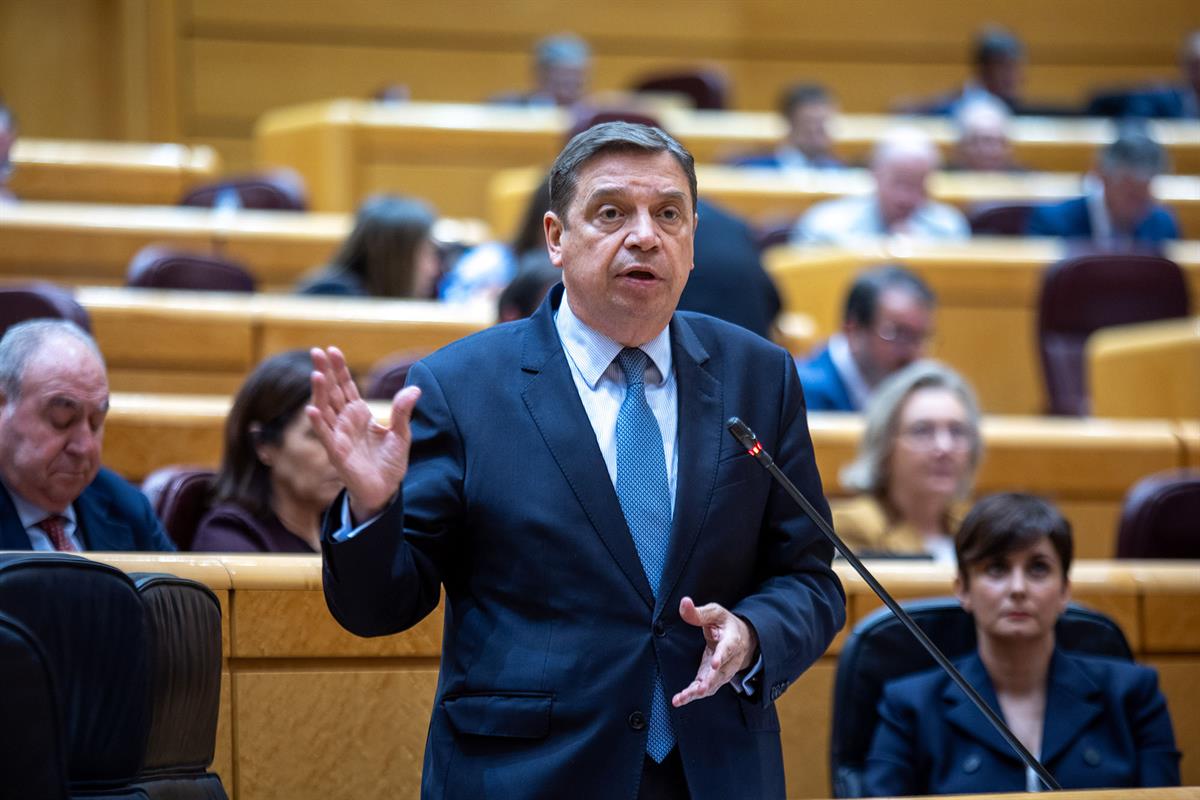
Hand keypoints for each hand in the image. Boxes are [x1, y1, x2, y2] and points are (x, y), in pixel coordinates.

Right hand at [306, 346, 420, 520]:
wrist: (385, 490)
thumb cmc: (389, 462)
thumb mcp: (401, 434)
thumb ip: (403, 412)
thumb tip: (415, 389)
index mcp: (359, 413)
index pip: (346, 386)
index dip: (339, 369)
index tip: (332, 350)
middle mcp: (345, 421)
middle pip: (332, 392)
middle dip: (324, 372)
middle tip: (316, 351)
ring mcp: (338, 436)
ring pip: (325, 410)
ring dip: (319, 393)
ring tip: (316, 374)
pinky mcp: (337, 453)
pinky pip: (325, 436)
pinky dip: (318, 423)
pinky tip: (311, 409)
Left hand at [671, 596, 758, 707]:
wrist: (743, 641)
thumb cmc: (726, 625)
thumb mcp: (715, 613)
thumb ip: (698, 613)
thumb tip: (684, 602)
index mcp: (732, 640)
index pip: (728, 649)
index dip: (722, 657)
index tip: (715, 663)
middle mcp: (729, 660)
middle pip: (721, 673)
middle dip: (710, 681)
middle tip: (700, 689)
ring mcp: (722, 672)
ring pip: (713, 685)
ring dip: (699, 692)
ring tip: (684, 697)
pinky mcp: (712, 679)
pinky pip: (704, 689)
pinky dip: (692, 696)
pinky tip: (679, 700)